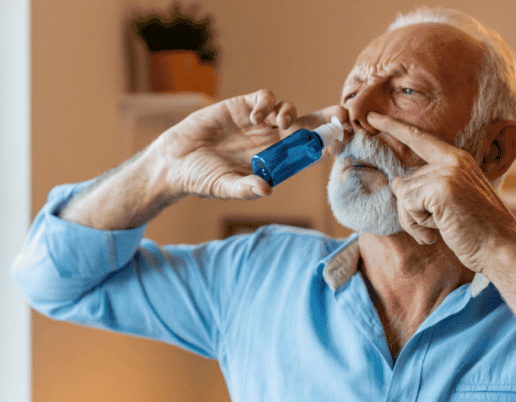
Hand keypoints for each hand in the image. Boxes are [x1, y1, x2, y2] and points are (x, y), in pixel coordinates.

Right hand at [154, 89, 347, 199]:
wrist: (174, 161)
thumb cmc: (201, 179)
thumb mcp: (224, 187)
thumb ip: (245, 188)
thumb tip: (267, 189)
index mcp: (273, 161)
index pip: (306, 152)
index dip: (323, 145)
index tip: (337, 143)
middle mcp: (270, 140)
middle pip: (306, 126)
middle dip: (325, 119)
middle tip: (342, 114)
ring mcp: (257, 122)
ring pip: (287, 110)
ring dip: (291, 113)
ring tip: (281, 123)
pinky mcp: (241, 106)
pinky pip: (264, 98)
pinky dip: (266, 103)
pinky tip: (255, 116)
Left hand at [366, 111, 515, 272]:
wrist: (501, 247)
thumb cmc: (476, 230)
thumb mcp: (451, 200)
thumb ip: (426, 187)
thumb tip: (396, 183)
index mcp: (457, 159)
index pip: (419, 138)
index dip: (393, 127)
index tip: (371, 117)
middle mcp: (452, 161)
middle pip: (403, 182)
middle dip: (412, 211)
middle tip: (441, 222)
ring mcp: (446, 172)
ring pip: (403, 196)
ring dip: (415, 220)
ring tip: (444, 225)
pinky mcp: (440, 189)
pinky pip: (407, 206)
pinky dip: (418, 224)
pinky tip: (441, 228)